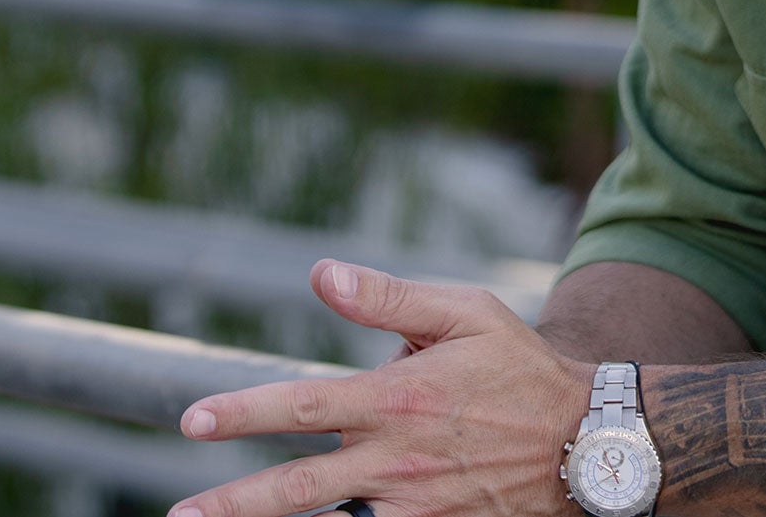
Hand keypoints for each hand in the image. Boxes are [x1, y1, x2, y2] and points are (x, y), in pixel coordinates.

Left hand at [171, 259, 593, 516]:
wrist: (584, 440)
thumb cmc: (519, 366)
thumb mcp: (465, 313)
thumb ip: (389, 297)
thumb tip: (322, 273)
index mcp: (395, 398)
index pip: (301, 404)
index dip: (243, 412)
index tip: (192, 420)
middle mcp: (395, 458)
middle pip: (297, 489)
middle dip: (234, 504)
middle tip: (181, 513)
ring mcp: (414, 504)